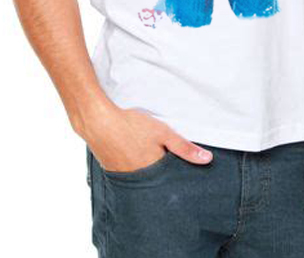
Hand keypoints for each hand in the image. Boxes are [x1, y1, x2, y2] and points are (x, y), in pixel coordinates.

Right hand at [85, 106, 213, 172]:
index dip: (178, 176)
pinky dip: (134, 167)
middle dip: (163, 175)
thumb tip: (206, 159)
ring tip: (148, 157)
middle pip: (156, 182)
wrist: (98, 121)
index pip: (171, 182)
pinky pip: (129, 174)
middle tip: (165, 161)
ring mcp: (124, 177)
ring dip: (147, 171)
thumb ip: (184, 147)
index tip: (184, 173)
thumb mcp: (163, 133)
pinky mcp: (113, 171)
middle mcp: (139, 180)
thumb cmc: (130, 126)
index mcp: (154, 172)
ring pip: (142, 178)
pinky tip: (133, 155)